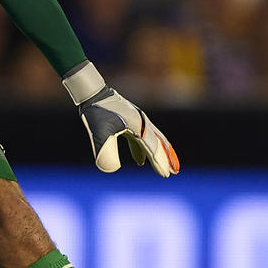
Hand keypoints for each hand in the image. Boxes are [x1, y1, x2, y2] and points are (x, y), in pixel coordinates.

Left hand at [62, 61, 179, 177]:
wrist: (92, 93)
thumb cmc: (96, 112)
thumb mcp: (99, 132)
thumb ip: (105, 150)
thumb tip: (111, 170)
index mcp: (138, 126)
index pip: (152, 147)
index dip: (159, 162)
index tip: (166, 175)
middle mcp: (141, 123)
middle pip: (158, 143)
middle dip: (167, 157)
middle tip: (175, 171)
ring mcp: (136, 121)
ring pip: (152, 140)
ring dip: (158, 154)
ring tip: (164, 168)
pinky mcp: (128, 121)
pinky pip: (140, 139)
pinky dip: (142, 150)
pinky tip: (139, 161)